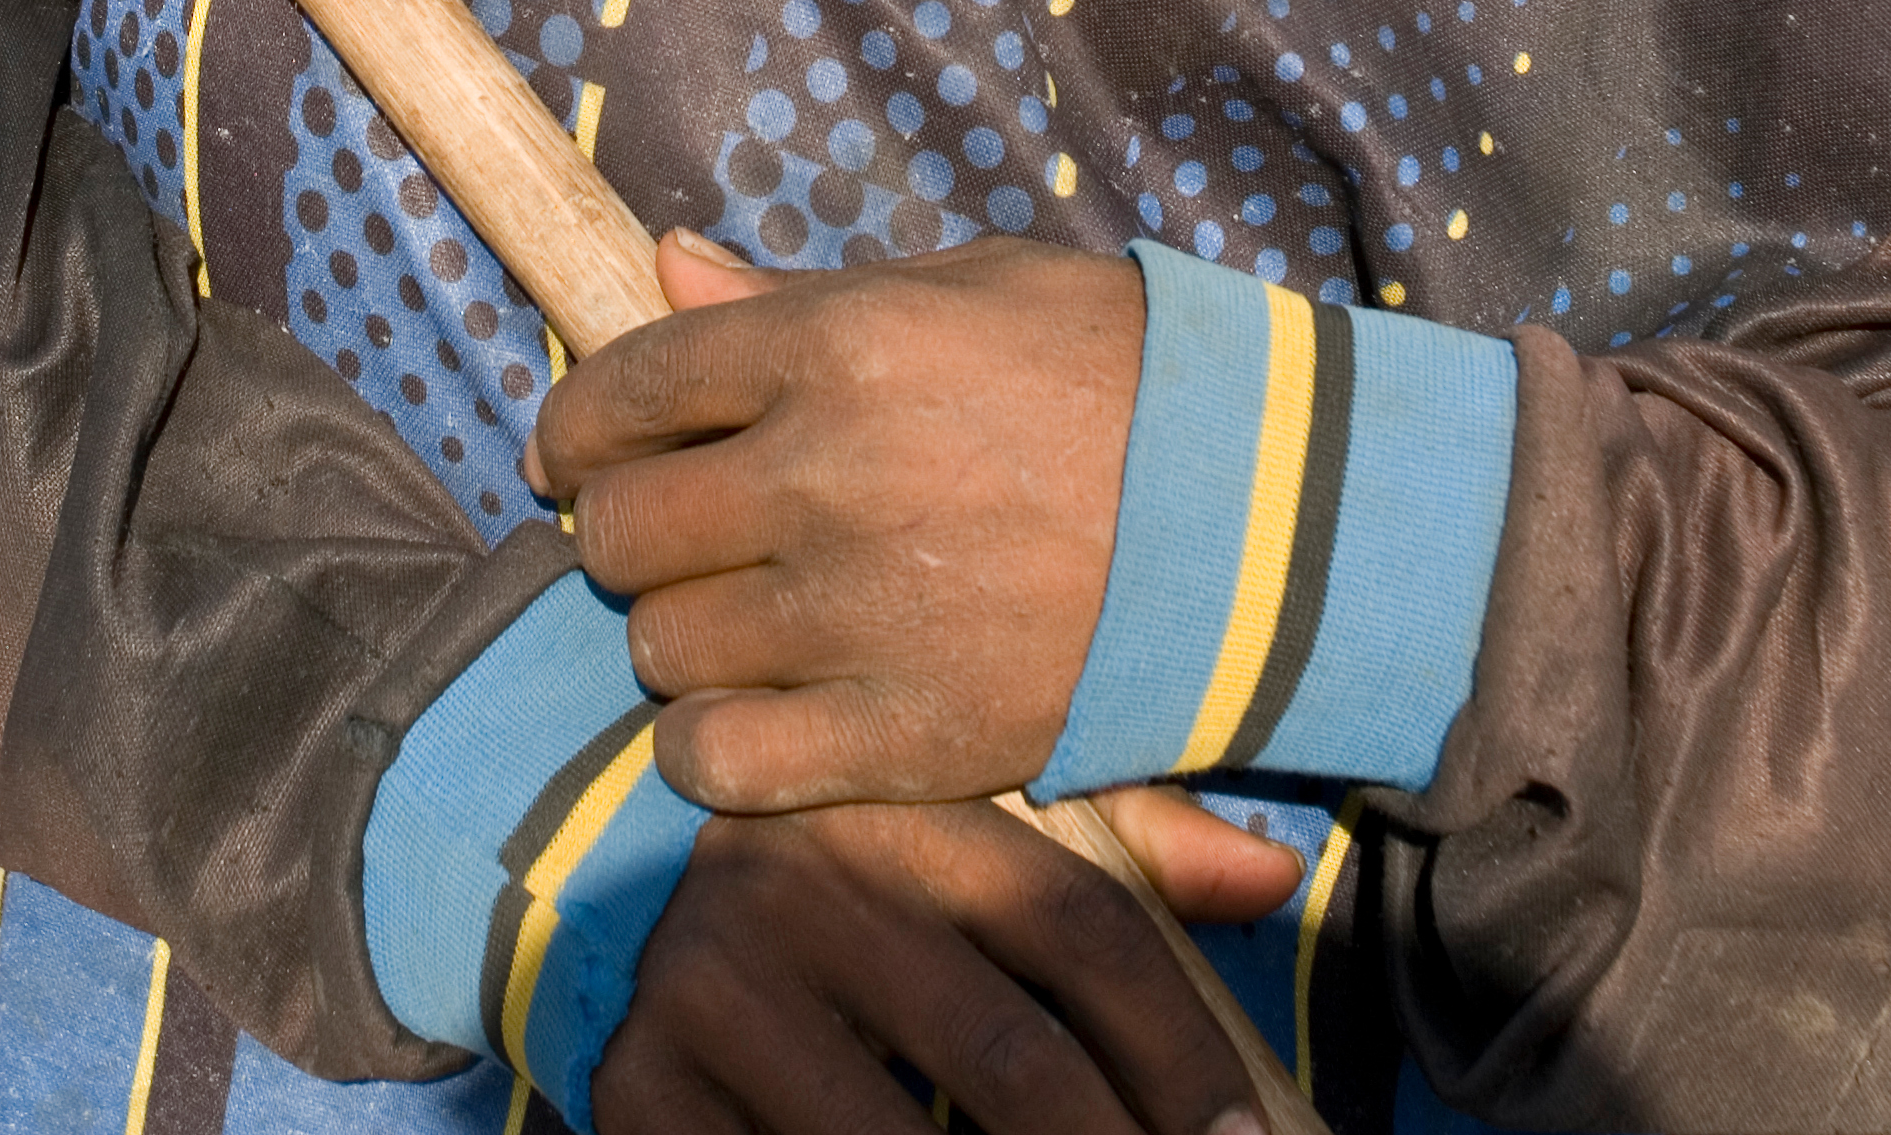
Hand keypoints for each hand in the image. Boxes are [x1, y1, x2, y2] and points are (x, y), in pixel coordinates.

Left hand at [529, 231, 1141, 808]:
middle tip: (678, 533)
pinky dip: (712, 745)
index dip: (581, 425)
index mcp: (839, 343)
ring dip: (683, 633)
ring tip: (745, 612)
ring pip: (662, 647)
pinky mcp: (907, 732)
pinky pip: (721, 762)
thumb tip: (662, 263)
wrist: (1265, 509)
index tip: (580, 452)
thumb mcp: (959, 288)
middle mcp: (827, 473)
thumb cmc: (1110, 372)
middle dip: (628, 529)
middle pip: (623, 530)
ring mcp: (861, 612)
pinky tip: (756, 709)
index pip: (629, 386)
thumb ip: (794, 292)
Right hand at [591, 791, 1291, 1134]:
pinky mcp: (642, 1084)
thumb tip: (1276, 877)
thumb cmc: (859, 872)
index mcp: (909, 806)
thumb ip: (1129, 852)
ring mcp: (716, 985)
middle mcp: (810, 877)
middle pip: (1010, 1058)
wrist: (613, 866)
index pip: (1080, 932)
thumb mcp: (985, 827)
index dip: (1182, 1052)